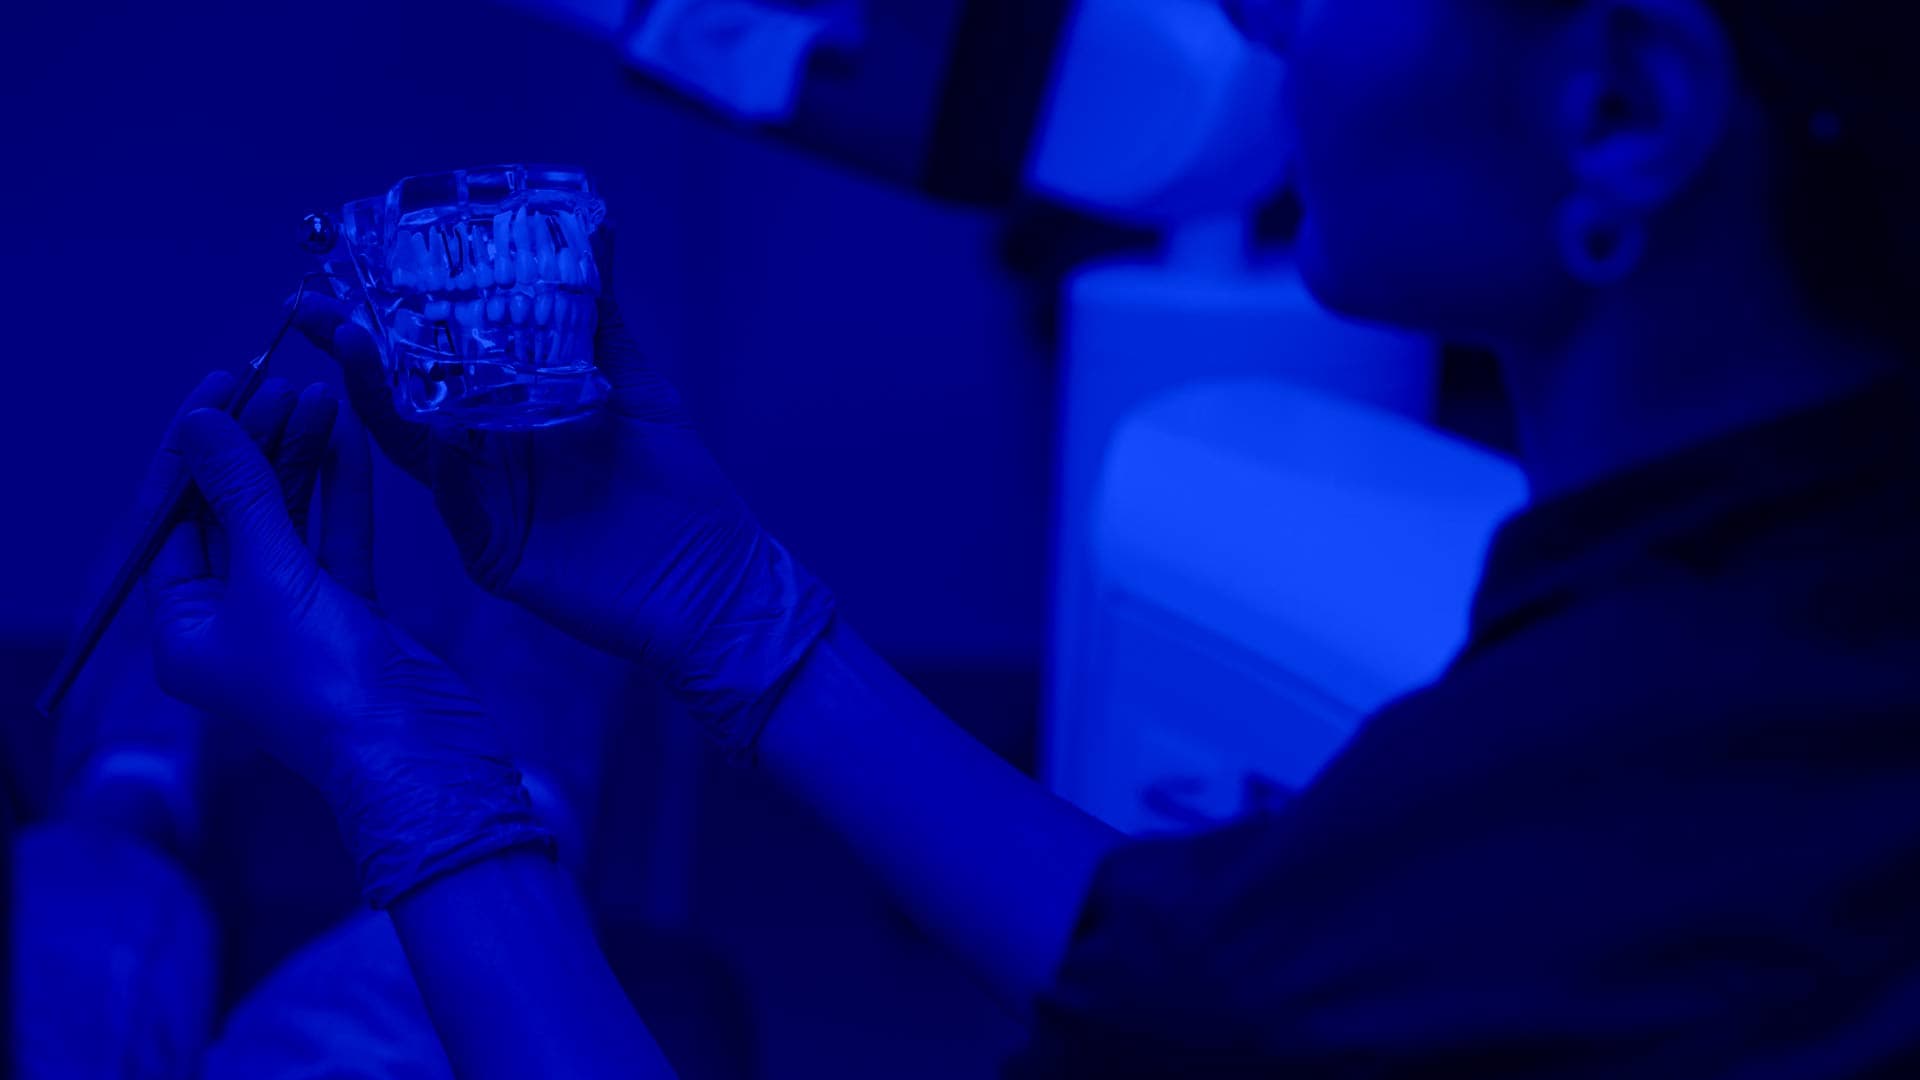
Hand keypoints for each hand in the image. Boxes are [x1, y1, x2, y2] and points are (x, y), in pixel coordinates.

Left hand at [144, 375, 550, 905]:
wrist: (415, 751)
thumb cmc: (326, 685)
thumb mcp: (271, 576)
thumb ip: (241, 493)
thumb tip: (201, 424)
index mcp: (184, 629)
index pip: (172, 519)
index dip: (195, 448)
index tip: (220, 384)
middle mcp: (232, 624)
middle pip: (232, 515)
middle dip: (255, 446)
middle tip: (279, 381)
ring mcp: (295, 621)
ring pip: (290, 523)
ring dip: (301, 461)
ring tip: (319, 395)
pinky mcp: (352, 618)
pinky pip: (337, 542)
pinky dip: (342, 494)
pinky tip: (349, 441)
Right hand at [294, 236, 834, 759]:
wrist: (716, 585)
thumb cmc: (683, 496)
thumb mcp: (640, 391)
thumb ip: (604, 322)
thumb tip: (593, 233)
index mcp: (514, 413)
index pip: (443, 359)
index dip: (399, 318)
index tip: (355, 270)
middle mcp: (490, 456)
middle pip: (407, 398)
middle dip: (354, 351)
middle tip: (311, 303)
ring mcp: (489, 505)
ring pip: (418, 448)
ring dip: (380, 399)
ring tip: (351, 345)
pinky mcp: (500, 552)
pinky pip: (461, 508)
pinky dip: (449, 472)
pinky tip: (438, 436)